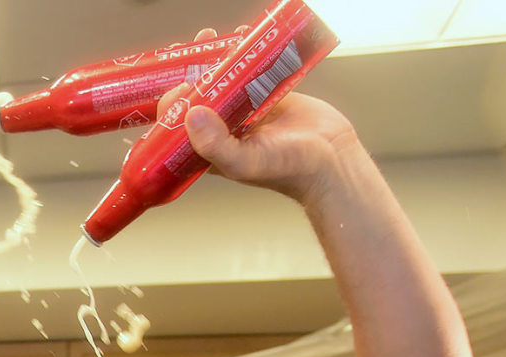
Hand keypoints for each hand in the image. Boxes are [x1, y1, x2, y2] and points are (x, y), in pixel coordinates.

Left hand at [157, 28, 359, 204]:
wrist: (331, 159)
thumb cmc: (287, 169)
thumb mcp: (244, 162)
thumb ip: (214, 144)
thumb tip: (191, 114)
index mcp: (208, 148)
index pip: (178, 124)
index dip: (173, 103)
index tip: (182, 85)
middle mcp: (222, 129)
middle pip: (197, 97)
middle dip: (190, 73)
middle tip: (189, 51)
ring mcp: (244, 110)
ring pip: (222, 80)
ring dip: (214, 59)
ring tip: (210, 37)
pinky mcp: (266, 94)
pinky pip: (250, 70)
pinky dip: (244, 54)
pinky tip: (241, 37)